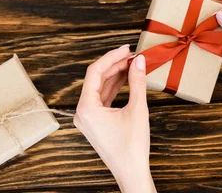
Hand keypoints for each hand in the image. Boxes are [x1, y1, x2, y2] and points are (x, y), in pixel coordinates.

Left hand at [74, 45, 155, 192]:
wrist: (131, 172)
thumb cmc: (132, 147)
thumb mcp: (137, 109)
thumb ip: (137, 82)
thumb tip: (138, 61)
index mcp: (86, 108)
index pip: (95, 72)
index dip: (111, 57)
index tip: (125, 48)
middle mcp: (82, 112)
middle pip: (96, 79)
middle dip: (114, 65)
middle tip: (132, 55)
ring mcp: (88, 117)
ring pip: (100, 88)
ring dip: (115, 75)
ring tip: (132, 64)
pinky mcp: (95, 122)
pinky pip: (102, 98)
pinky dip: (114, 87)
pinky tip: (127, 78)